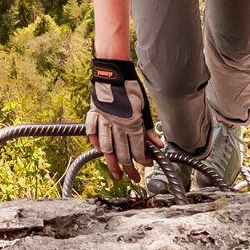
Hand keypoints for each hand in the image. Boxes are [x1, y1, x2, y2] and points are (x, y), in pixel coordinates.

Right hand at [86, 58, 156, 180]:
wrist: (113, 71)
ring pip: (106, 148)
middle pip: (122, 153)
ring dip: (112, 163)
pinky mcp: (94, 114)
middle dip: (129, 168)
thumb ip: (149, 128)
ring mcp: (103, 121)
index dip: (144, 160)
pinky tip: (99, 150)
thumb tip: (158, 145)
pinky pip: (92, 132)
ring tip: (116, 173)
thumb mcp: (144, 107)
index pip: (138, 149)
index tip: (147, 164)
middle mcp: (116, 125)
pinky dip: (95, 142)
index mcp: (131, 123)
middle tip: (133, 177)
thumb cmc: (130, 87)